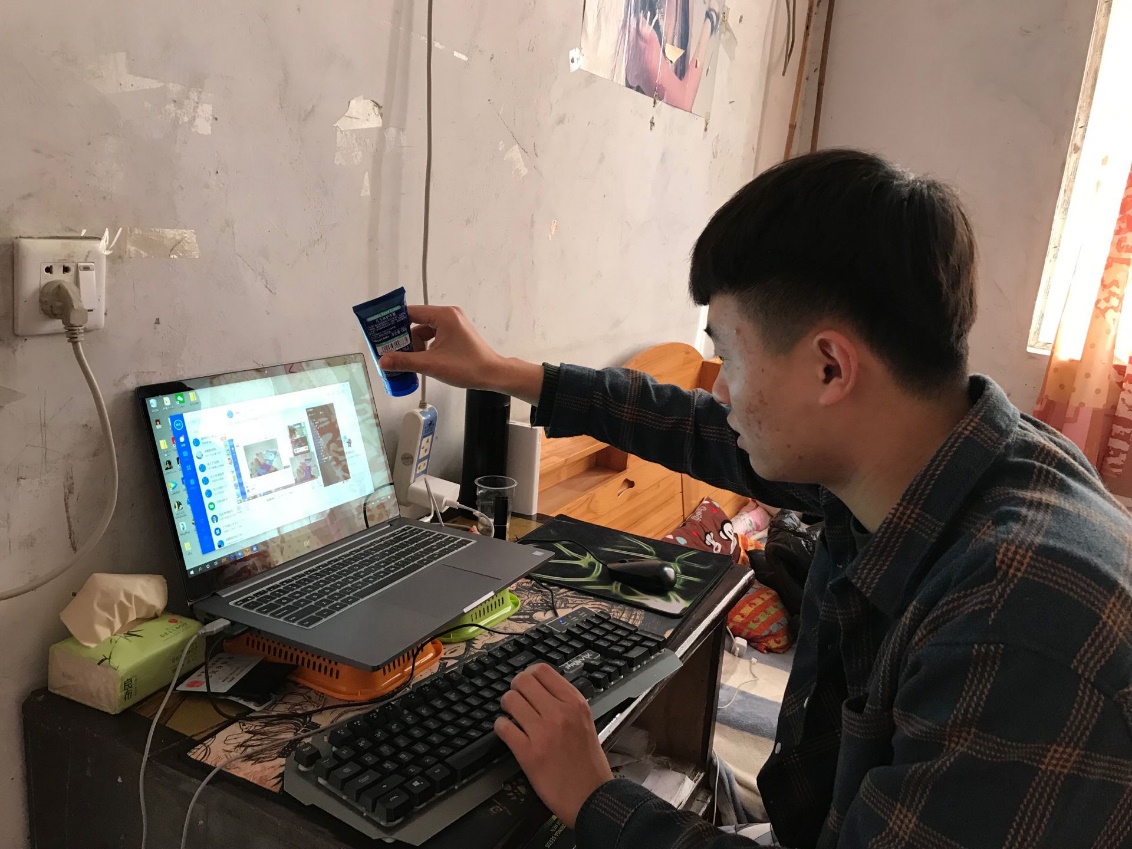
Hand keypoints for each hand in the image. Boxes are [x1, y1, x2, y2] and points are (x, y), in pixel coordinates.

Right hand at [377, 305, 543, 403]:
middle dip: (404, 338)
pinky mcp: (456, 334)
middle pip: (416, 322)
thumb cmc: (468, 367)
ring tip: (408, 361)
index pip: (411, 312)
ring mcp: (453, 324)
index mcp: (443, 315)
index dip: (394, 323)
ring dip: (415, 345)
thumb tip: (383, 361)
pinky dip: (426, 347)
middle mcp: (448, 315)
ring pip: (424, 331)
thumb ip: (405, 361)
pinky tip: (422, 361)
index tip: (381, 333)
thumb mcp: (432, 365)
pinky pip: (434, 336)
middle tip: (392, 352)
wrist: (493, 374)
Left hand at [494, 664, 612, 829]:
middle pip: (523, 681)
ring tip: (511, 715)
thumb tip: (543, 691)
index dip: (530, 674)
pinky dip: (501, 727)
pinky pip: (503, 727)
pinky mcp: (528, 753)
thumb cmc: (589, 765)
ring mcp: (543, 732)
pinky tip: (508, 732)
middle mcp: (559, 713)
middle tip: (517, 698)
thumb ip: (566, 704)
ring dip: (506, 706)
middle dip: (515, 688)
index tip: (527, 683)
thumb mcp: (586, 723)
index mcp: (575, 704)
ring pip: (510, 700)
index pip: (543, 670)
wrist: (591, 798)